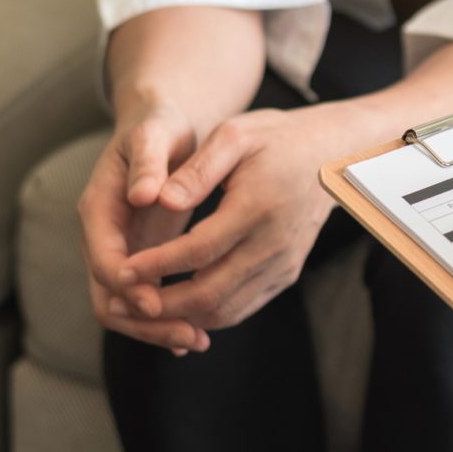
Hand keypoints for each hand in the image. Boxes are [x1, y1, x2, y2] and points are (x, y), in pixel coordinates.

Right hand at [78, 102, 210, 353]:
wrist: (162, 129)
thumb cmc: (159, 128)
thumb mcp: (154, 135)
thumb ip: (147, 162)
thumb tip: (143, 195)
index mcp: (99, 208)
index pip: (103, 259)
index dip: (127, 284)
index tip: (156, 302)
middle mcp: (103, 237)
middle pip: (109, 296)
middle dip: (144, 322)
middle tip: (186, 337)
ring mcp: (120, 252)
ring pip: (125, 306)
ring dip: (157, 328)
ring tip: (197, 341)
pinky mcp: (142, 259)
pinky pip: (145, 299)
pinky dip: (167, 318)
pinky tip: (197, 333)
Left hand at [115, 103, 359, 329]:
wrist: (333, 157)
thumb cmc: (277, 139)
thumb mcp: (234, 134)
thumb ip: (196, 170)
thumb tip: (158, 200)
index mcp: (258, 207)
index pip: (198, 250)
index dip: (156, 265)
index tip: (121, 270)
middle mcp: (275, 244)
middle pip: (210, 293)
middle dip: (160, 305)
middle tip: (120, 302)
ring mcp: (284, 264)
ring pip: (225, 310)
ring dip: (180, 317)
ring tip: (141, 308)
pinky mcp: (287, 274)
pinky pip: (241, 307)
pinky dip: (205, 314)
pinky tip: (176, 304)